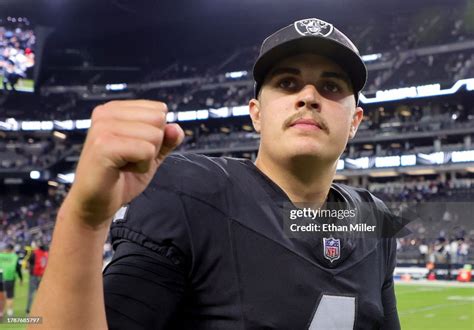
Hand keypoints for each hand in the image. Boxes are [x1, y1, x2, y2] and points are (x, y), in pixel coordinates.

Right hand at [63, 100, 183, 228]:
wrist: (96, 204)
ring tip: (124, 165)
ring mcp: (103, 127)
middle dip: (153, 145)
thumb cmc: (120, 178)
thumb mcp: (150, 155)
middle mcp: (106, 113)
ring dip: (146, 158)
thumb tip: (176, 128)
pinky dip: (141, 166)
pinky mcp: (104, 145)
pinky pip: (146, 151)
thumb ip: (166, 140)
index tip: (133, 149)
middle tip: (129, 159)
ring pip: (155, 135)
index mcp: (116, 109)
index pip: (159, 110)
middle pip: (159, 120)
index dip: (155, 136)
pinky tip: (122, 171)